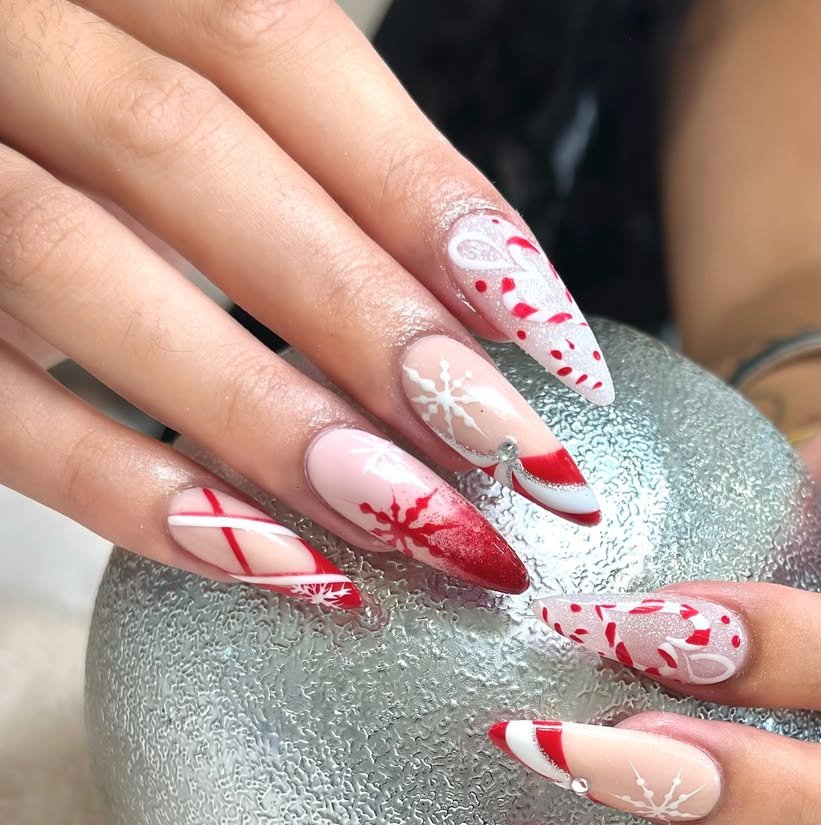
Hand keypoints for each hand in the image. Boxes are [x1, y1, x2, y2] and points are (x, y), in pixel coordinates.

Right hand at [0, 0, 612, 606]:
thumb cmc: (35, 129)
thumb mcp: (139, 101)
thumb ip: (260, 174)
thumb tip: (455, 326)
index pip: (272, 42)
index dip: (423, 192)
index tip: (551, 340)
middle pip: (188, 152)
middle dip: (364, 316)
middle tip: (507, 459)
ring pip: (74, 260)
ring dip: (261, 410)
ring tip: (412, 524)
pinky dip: (121, 485)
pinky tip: (262, 560)